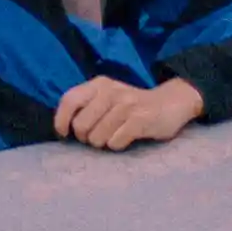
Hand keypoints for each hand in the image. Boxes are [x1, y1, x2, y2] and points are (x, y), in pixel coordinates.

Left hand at [52, 72, 204, 152]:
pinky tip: (126, 138)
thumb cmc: (132, 104)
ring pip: (97, 138)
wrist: (170, 102)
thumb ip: (88, 105)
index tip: (64, 134)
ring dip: (103, 143)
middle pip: (81, 125)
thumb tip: (64, 126)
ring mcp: (126, 105)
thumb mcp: (108, 96)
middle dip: (86, 137)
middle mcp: (110, 92)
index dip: (61, 120)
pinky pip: (115, 142)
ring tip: (114, 136)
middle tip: (98, 136)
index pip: (69, 99)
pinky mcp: (140, 120)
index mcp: (99, 84)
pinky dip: (117, 145)